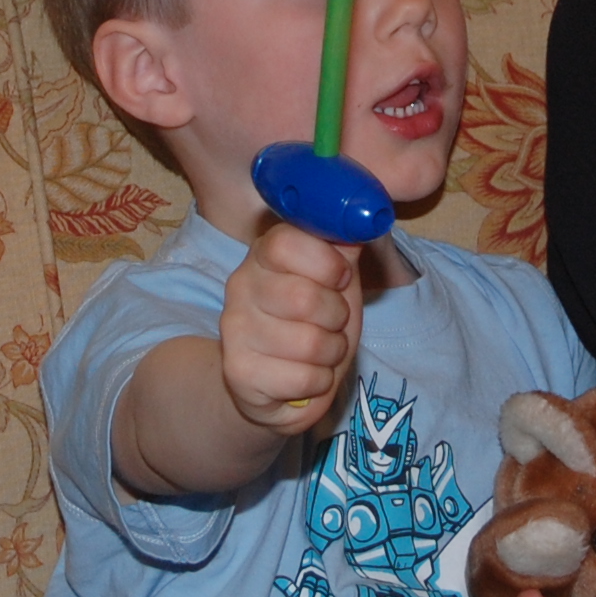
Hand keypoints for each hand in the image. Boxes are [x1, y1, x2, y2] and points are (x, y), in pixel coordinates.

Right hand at [218, 221, 362, 438]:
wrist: (281, 382)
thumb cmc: (313, 322)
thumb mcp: (336, 279)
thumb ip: (344, 243)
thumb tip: (361, 214)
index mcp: (264, 253)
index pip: (286, 241)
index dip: (325, 263)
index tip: (339, 277)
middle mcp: (240, 286)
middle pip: (304, 297)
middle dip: (336, 316)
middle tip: (331, 322)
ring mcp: (234, 330)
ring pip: (309, 343)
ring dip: (331, 352)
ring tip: (320, 351)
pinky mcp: (238, 373)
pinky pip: (303, 379)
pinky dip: (319, 382)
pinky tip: (305, 377)